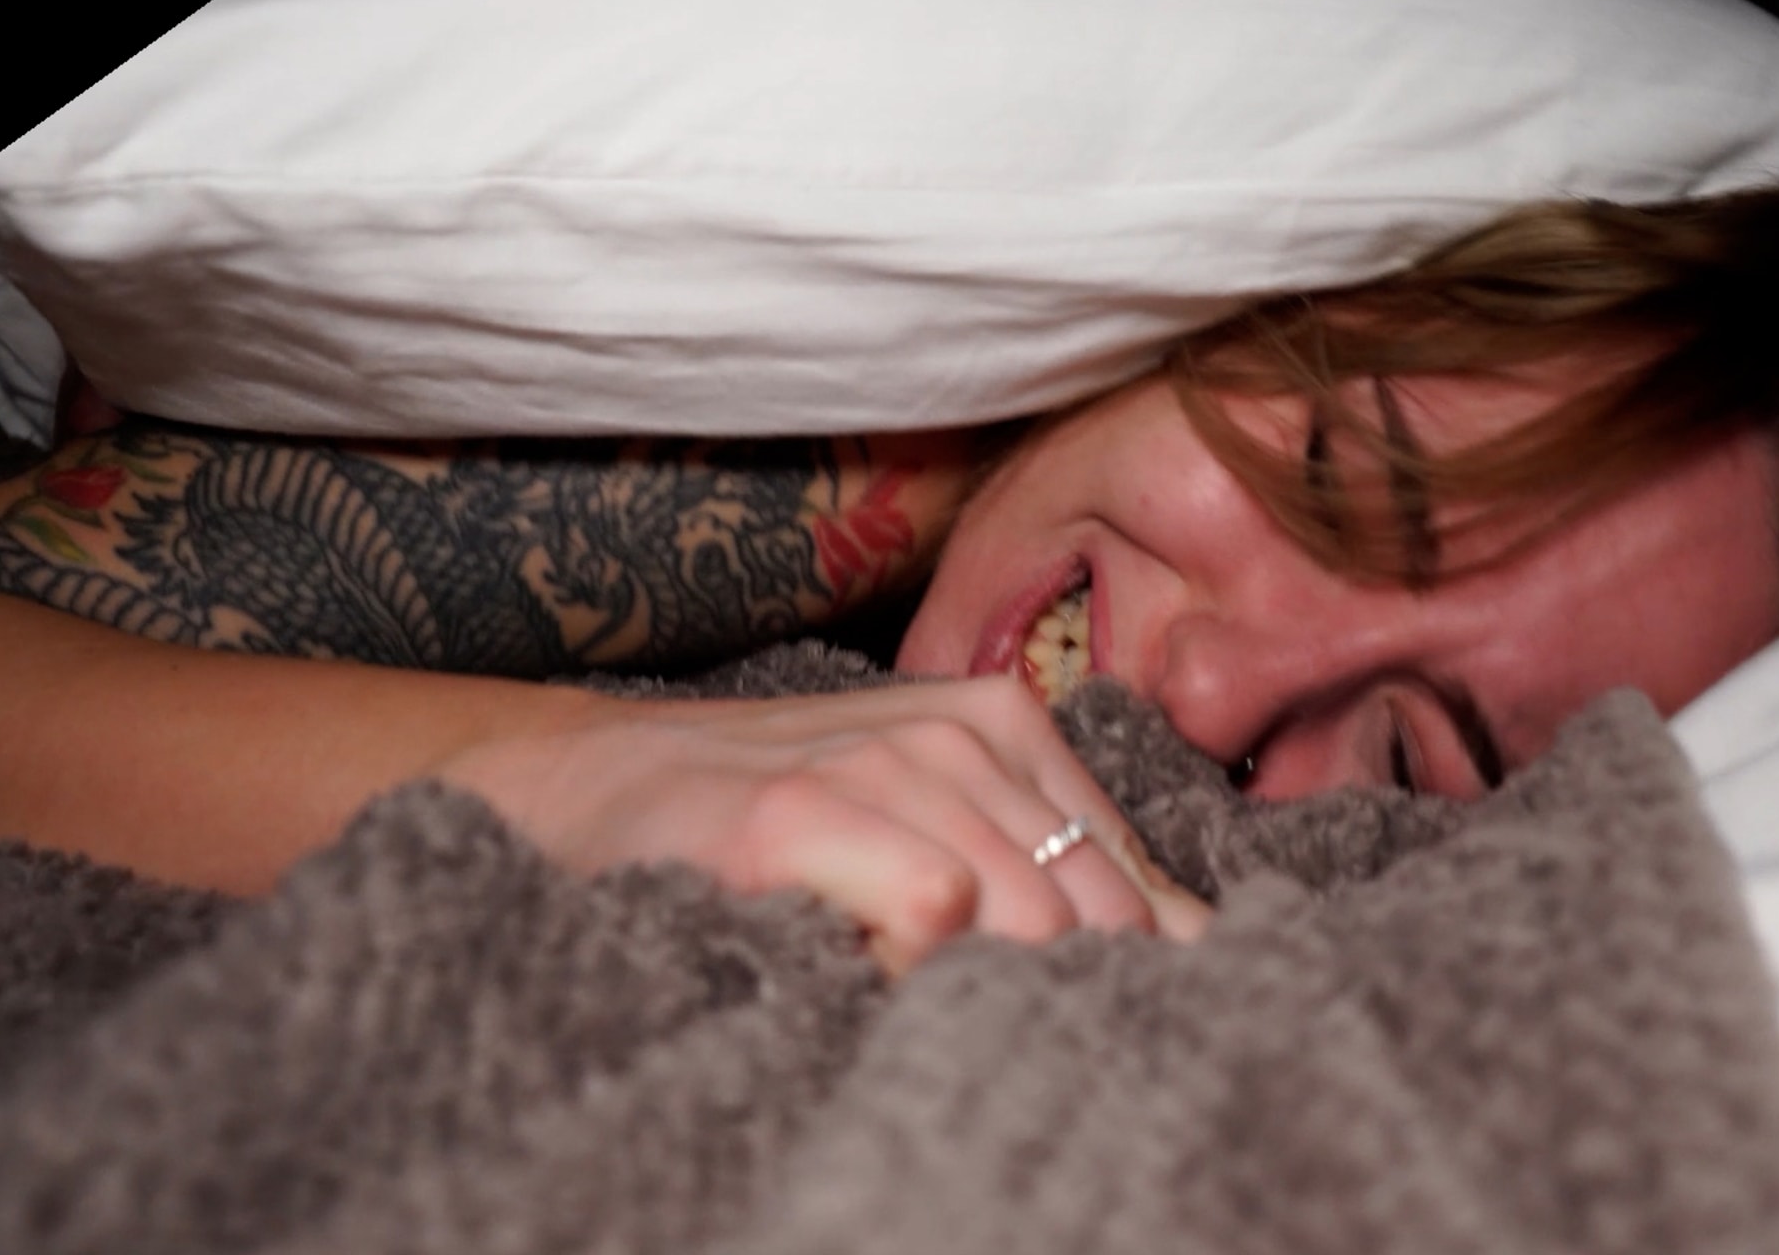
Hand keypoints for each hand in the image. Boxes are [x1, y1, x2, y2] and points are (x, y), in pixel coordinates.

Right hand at [438, 676, 1211, 973]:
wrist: (581, 786)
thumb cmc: (770, 829)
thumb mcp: (925, 829)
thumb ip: (1052, 876)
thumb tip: (1197, 950)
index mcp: (1005, 727)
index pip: (1135, 882)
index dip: (1131, 976)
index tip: (1111, 1037)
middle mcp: (959, 732)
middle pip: (1094, 915)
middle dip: (1069, 997)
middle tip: (1010, 1051)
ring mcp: (879, 762)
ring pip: (1027, 915)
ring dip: (987, 991)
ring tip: (913, 1008)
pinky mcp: (798, 812)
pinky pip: (931, 913)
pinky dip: (907, 971)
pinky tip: (850, 972)